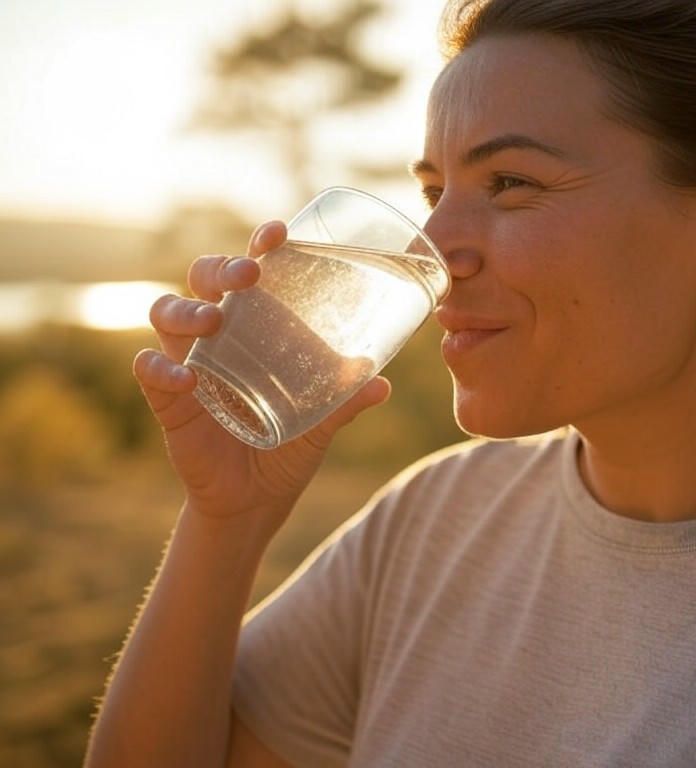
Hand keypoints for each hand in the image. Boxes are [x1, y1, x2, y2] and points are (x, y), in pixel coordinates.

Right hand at [133, 221, 390, 532]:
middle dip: (220, 268)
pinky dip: (162, 369)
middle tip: (249, 275)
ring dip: (187, 309)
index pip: (251, 274)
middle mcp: (219, 335)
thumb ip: (347, 402)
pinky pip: (151, 371)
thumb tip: (382, 383)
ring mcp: (189, 363)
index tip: (279, 233)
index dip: (259, 247)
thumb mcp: (323, 423)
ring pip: (166, 312)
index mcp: (256, 328)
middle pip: (201, 279)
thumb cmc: (290, 446)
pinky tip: (185, 378)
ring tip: (214, 319)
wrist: (257, 500)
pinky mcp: (168, 400)